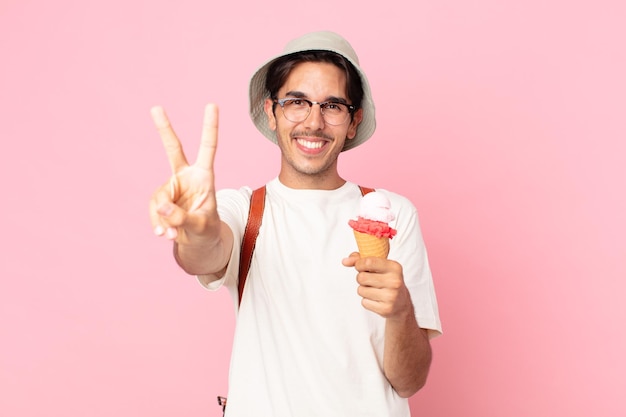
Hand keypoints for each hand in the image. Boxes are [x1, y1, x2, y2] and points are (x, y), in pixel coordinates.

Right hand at [149, 104, 220, 245]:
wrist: (198, 243)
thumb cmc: (207, 231)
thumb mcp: (201, 226)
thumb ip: (183, 217)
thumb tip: (162, 207)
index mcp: (204, 177)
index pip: (208, 148)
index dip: (209, 128)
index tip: (212, 104)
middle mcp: (186, 177)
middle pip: (173, 150)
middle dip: (164, 129)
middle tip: (155, 107)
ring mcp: (171, 188)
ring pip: (159, 198)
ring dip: (164, 220)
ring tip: (172, 235)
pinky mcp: (160, 200)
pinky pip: (154, 211)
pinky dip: (158, 225)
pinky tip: (165, 236)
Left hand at [342, 253, 413, 319]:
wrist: (401, 303)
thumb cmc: (387, 280)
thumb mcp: (380, 266)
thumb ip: (361, 259)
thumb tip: (344, 261)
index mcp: (395, 267)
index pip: (368, 262)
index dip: (359, 264)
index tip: (360, 267)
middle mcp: (395, 281)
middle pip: (361, 277)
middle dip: (361, 279)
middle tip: (370, 281)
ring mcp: (391, 296)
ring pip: (361, 290)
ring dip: (363, 290)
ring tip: (374, 290)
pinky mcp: (386, 309)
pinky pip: (364, 302)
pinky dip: (367, 301)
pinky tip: (377, 300)